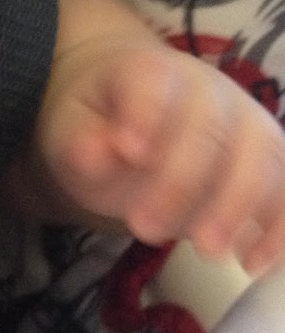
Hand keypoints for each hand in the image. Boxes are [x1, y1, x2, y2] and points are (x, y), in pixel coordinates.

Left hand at [12, 0, 284, 275]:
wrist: (130, 109)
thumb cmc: (98, 121)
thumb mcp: (69, 128)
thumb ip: (79, 141)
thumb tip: (97, 154)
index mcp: (148, 70)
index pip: (152, 84)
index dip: (146, 114)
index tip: (131, 151)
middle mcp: (208, 88)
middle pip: (210, 129)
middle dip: (183, 182)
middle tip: (145, 228)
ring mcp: (246, 120)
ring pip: (261, 156)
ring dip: (238, 207)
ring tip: (206, 249)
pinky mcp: (267, 157)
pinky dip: (279, 225)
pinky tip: (254, 262)